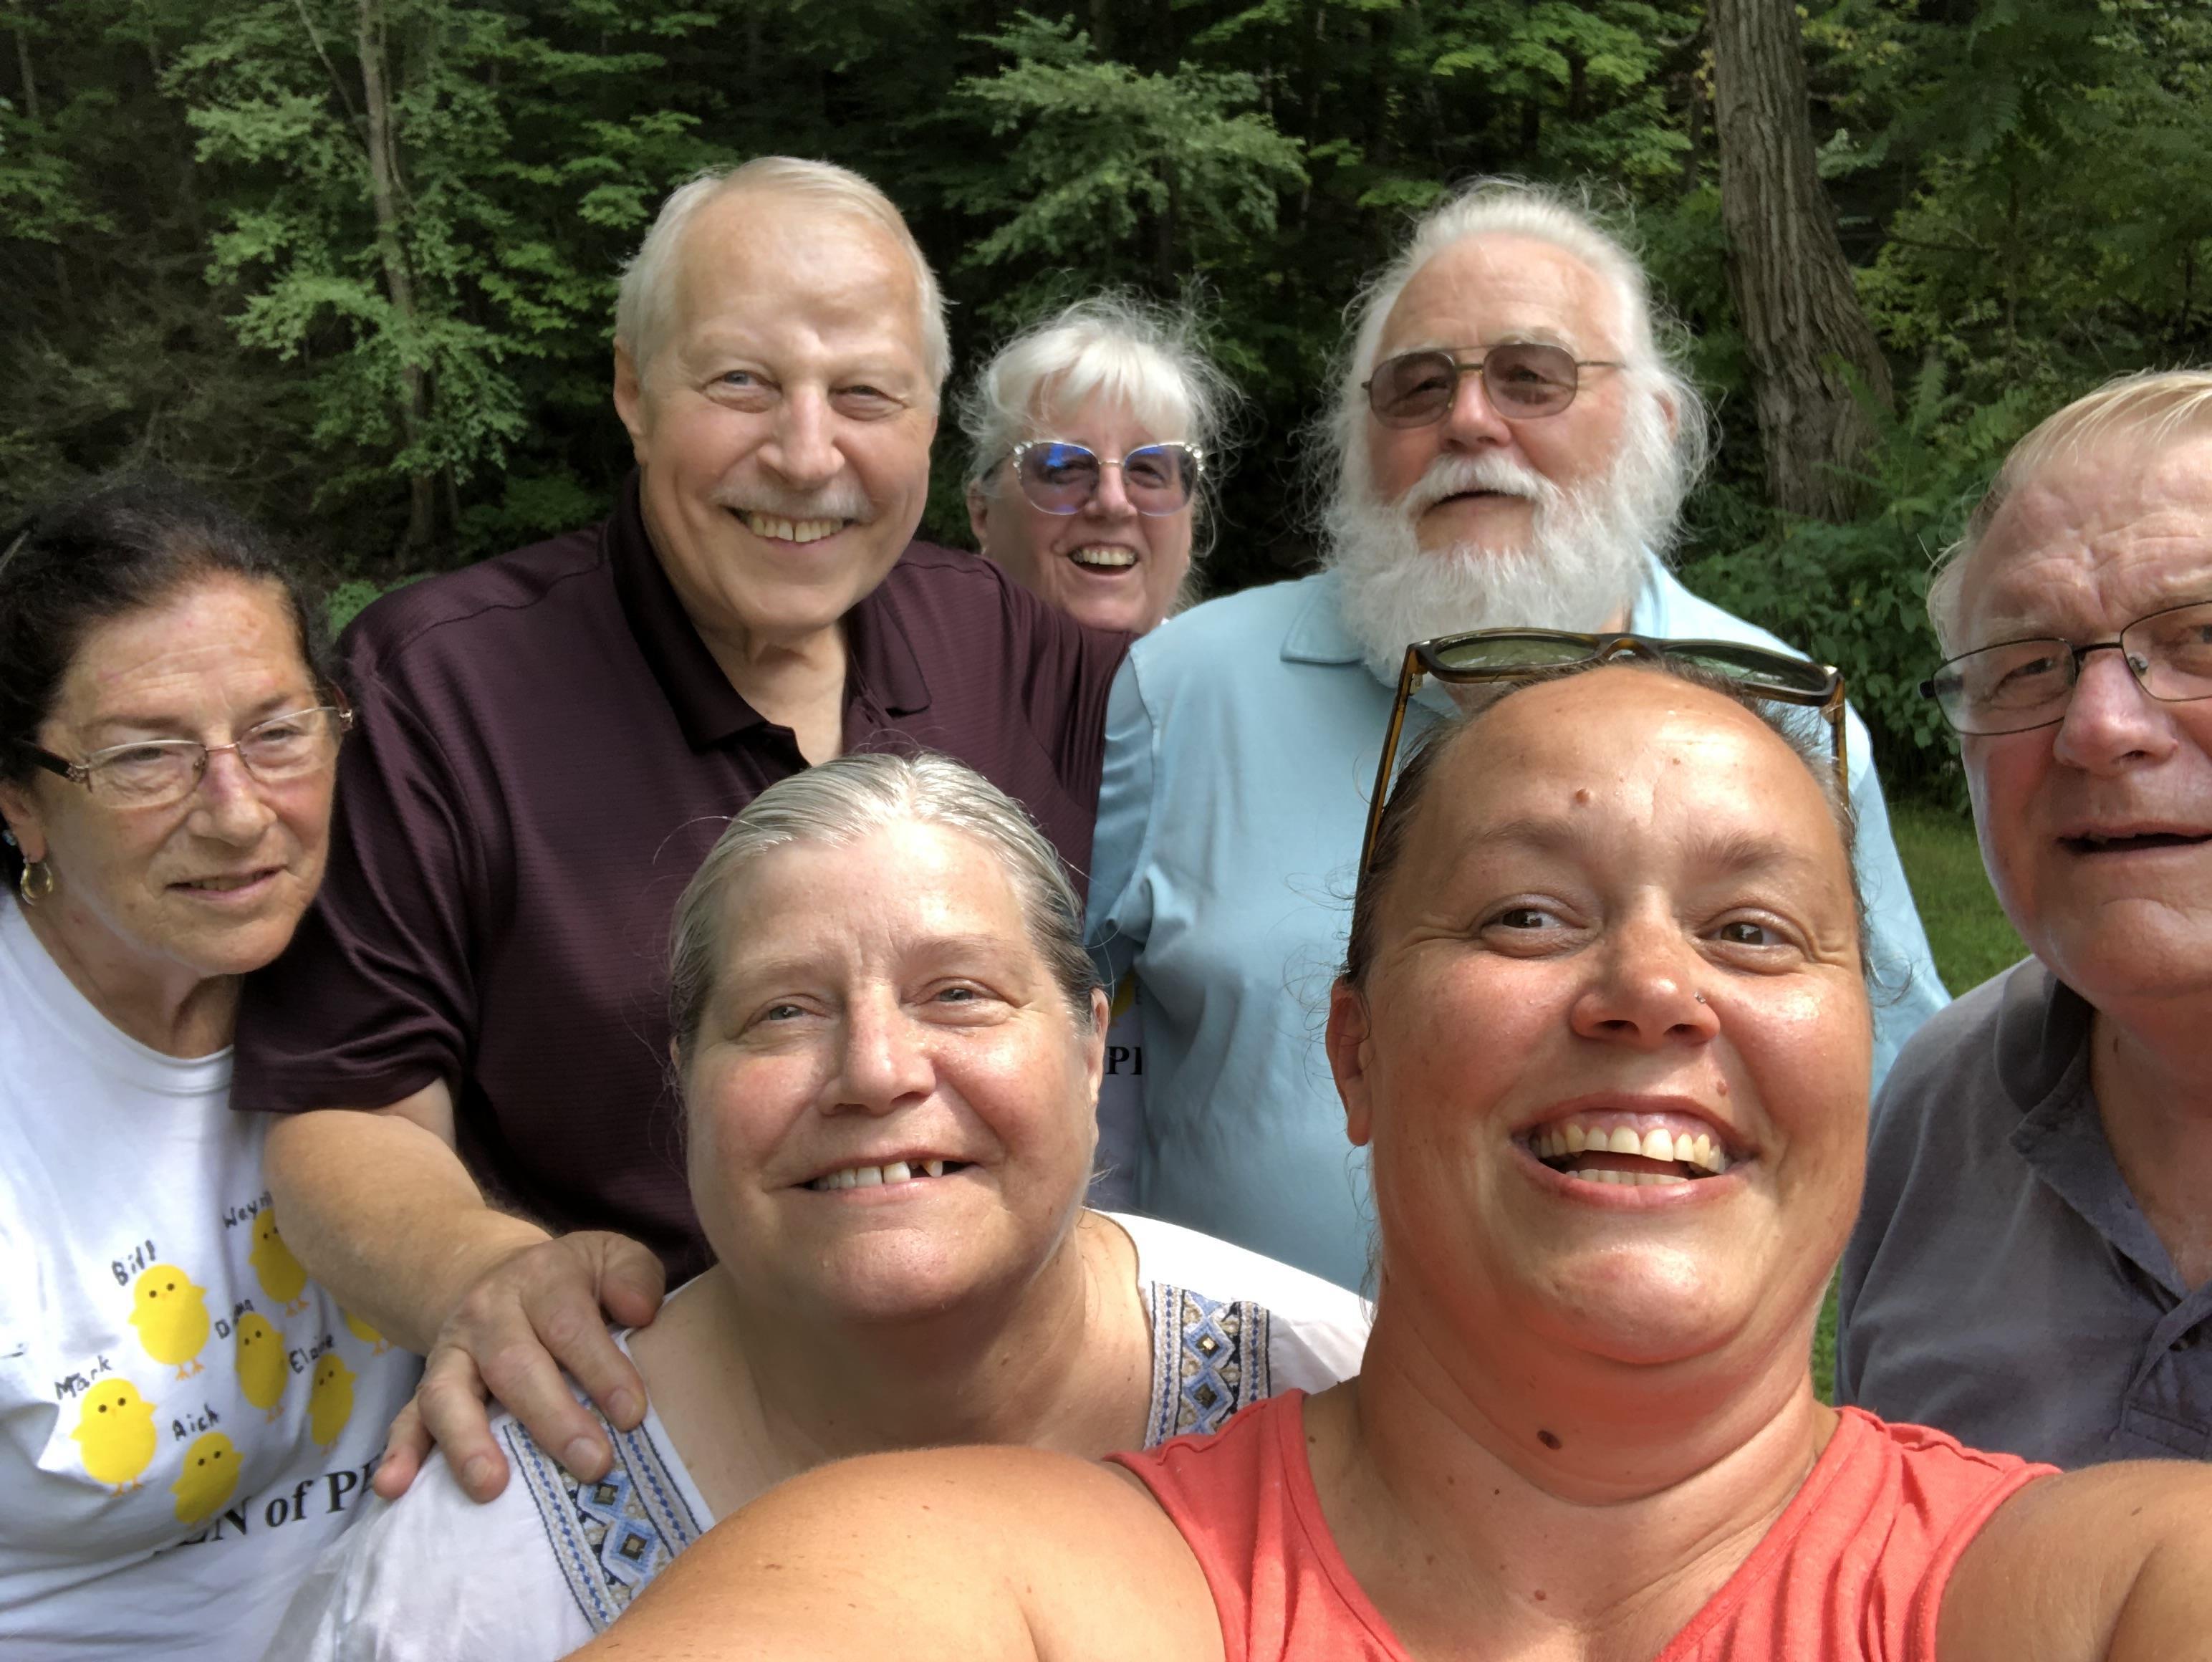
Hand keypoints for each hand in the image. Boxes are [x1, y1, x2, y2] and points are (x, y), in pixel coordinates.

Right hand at [372, 1230, 664, 1502]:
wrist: (501, 1277)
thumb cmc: (574, 1282)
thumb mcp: (611, 1258)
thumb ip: (635, 1277)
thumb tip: (641, 1312)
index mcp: (542, 1280)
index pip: (569, 1324)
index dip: (601, 1369)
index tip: (631, 1414)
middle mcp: (490, 1314)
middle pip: (514, 1364)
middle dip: (552, 1418)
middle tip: (592, 1463)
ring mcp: (452, 1352)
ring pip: (448, 1394)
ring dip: (467, 1443)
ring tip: (491, 1487)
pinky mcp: (426, 1385)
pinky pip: (406, 1418)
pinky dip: (399, 1453)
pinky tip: (394, 1488)